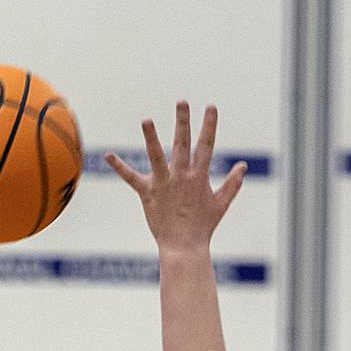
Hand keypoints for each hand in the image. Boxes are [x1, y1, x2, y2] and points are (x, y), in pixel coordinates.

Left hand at [107, 102, 246, 251]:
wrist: (184, 248)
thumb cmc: (203, 228)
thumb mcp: (221, 204)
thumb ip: (232, 184)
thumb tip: (243, 166)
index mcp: (198, 177)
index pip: (205, 146)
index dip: (209, 126)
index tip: (210, 107)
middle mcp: (181, 176)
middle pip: (182, 144)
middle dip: (183, 122)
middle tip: (182, 102)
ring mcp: (164, 184)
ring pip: (157, 156)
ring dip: (151, 138)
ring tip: (146, 120)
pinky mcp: (148, 194)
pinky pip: (131, 178)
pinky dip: (119, 167)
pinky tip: (107, 155)